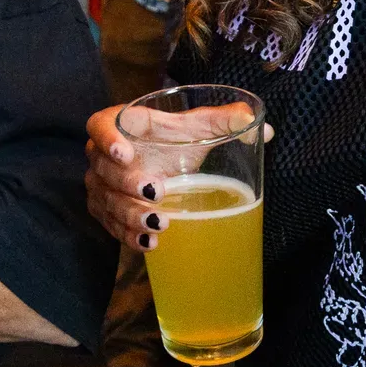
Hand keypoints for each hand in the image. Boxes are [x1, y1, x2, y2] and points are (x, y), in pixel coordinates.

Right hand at [84, 101, 268, 252]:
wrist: (168, 163)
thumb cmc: (178, 139)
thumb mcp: (199, 127)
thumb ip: (226, 121)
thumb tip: (266, 129)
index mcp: (122, 124)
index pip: (99, 125)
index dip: (107, 139)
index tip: (126, 153)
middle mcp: (104, 154)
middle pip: (103, 169)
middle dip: (127, 184)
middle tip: (158, 192)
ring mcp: (102, 184)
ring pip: (105, 200)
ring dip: (129, 215)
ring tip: (160, 224)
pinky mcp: (106, 209)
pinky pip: (109, 224)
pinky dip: (127, 235)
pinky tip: (150, 244)